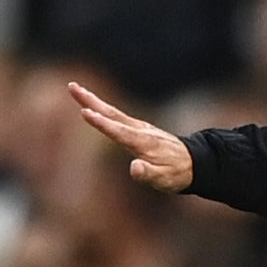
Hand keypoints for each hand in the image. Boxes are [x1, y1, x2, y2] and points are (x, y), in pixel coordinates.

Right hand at [68, 81, 192, 192]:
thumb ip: (148, 174)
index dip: (101, 123)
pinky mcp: (138, 128)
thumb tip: (134, 168)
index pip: (117, 131)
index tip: (85, 112)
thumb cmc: (176, 173)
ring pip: (112, 111)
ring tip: (76, 89)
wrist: (194, 162)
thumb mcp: (164, 180)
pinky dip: (103, 108)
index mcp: (142, 142)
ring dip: (93, 100)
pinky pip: (116, 115)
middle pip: (110, 113)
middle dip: (90, 100)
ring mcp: (139, 127)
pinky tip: (95, 105)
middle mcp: (139, 130)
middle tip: (72, 87)